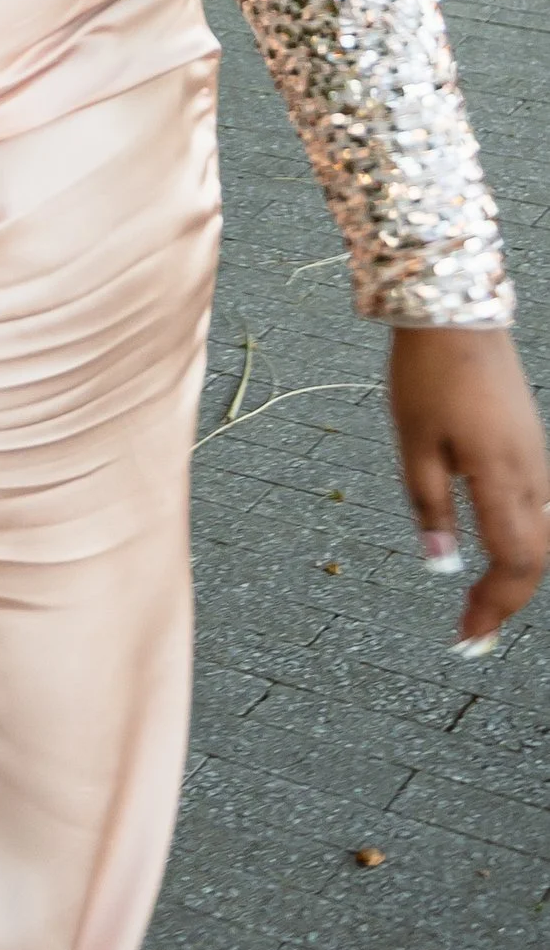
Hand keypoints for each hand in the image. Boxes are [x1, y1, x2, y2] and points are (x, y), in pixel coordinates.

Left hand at [390, 325, 549, 648]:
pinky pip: (539, 508)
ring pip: (543, 535)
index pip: (513, 564)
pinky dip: (522, 540)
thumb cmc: (427, 373)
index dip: (493, 607)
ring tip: (482, 597)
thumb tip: (441, 564)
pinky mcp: (531, 444)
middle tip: (471, 628)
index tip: (467, 637)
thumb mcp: (413, 441)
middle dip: (508, 600)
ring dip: (518, 572)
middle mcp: (533, 475)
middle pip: (536, 558)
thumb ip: (428, 504)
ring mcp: (538, 459)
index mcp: (502, 478)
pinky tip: (495, 547)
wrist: (457, 313)